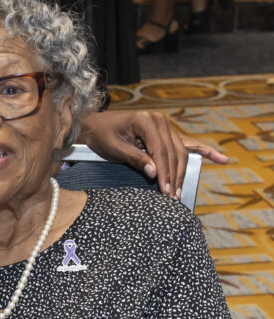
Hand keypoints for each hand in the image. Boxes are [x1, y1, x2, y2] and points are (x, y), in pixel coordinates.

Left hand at [78, 108, 227, 198]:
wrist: (96, 125)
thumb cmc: (102, 136)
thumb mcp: (114, 149)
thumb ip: (135, 159)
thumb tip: (155, 173)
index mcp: (147, 120)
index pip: (161, 150)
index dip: (164, 172)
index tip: (165, 190)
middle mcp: (160, 121)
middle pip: (174, 153)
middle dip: (173, 176)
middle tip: (172, 198)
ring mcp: (165, 126)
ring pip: (180, 152)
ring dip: (181, 173)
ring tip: (179, 193)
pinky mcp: (167, 133)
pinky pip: (188, 144)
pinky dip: (204, 151)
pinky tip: (221, 159)